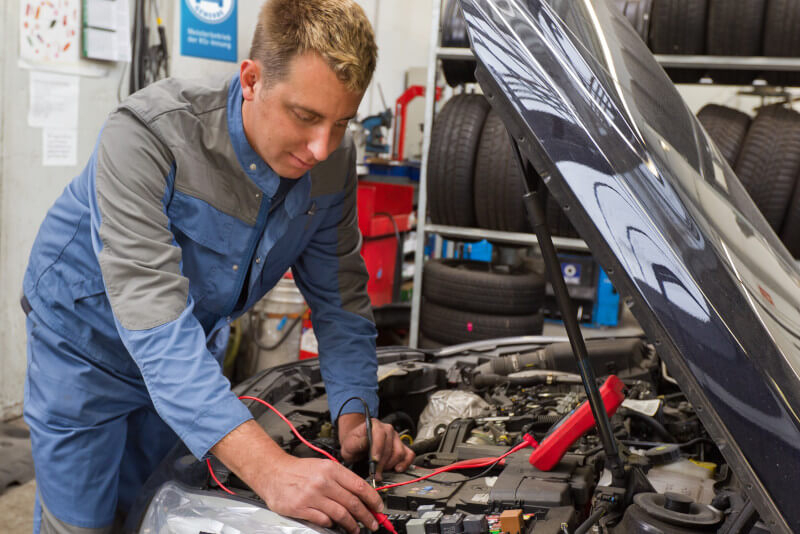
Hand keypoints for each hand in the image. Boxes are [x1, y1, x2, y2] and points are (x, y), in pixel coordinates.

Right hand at [259, 455, 384, 533]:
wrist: (273, 471)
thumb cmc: (299, 470)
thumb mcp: (323, 467)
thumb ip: (341, 479)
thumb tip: (361, 495)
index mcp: (331, 469)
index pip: (359, 486)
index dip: (373, 499)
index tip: (379, 508)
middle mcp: (323, 481)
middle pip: (352, 502)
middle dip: (366, 516)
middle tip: (372, 523)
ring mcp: (311, 495)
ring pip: (340, 514)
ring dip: (352, 524)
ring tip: (356, 529)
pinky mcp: (301, 508)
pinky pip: (323, 520)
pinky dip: (331, 525)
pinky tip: (334, 526)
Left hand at [338, 413, 415, 480]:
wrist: (357, 445)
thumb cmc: (353, 444)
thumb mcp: (350, 444)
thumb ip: (358, 443)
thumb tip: (367, 442)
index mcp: (375, 425)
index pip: (380, 434)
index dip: (378, 448)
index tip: (374, 461)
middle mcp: (388, 429)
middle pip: (390, 447)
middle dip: (382, 463)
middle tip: (375, 473)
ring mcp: (396, 438)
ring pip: (400, 452)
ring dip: (391, 465)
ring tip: (382, 471)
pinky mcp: (402, 446)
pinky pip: (409, 454)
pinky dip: (405, 463)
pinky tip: (397, 469)